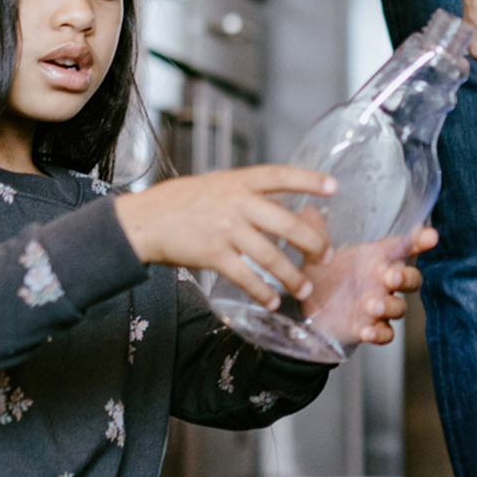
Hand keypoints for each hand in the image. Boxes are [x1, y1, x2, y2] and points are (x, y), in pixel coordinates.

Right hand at [114, 167, 335, 308]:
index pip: (280, 175)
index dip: (309, 180)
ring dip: (291, 276)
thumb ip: (245, 193)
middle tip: (325, 257)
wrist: (142, 221)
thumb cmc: (179, 202)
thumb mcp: (215, 185)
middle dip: (312, 243)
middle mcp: (235, 203)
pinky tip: (270, 301)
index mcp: (238, 181)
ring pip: (270, 256)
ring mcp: (224, 229)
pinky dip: (261, 292)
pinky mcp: (212, 254)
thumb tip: (279, 203)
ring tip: (304, 289)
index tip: (334, 187)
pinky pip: (245, 277)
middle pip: (286, 224)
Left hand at [303, 226, 438, 347]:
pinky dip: (380, 333)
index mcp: (374, 259)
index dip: (419, 241)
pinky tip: (367, 331)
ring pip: (399, 307)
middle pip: (411, 279)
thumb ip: (314, 234)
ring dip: (390, 305)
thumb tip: (307, 209)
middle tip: (390, 276)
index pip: (402, 247)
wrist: (308, 312)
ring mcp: (378, 307)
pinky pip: (386, 333)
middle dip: (406, 277)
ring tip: (371, 304)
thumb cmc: (321, 277)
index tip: (431, 236)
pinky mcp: (370, 328)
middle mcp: (381, 282)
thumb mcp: (315, 256)